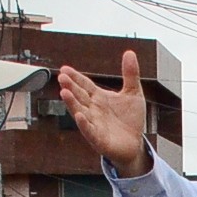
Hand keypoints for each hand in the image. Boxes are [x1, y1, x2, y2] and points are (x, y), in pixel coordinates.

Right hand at [57, 50, 151, 174]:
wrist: (135, 143)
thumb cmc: (130, 119)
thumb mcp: (133, 93)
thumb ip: (130, 74)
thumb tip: (130, 52)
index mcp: (98, 98)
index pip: (84, 85)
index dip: (75, 77)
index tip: (64, 69)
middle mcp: (93, 110)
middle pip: (80, 96)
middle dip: (71, 87)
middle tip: (62, 77)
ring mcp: (94, 124)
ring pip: (80, 112)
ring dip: (72, 103)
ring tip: (64, 93)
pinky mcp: (99, 139)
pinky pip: (89, 131)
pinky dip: (84, 124)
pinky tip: (79, 116)